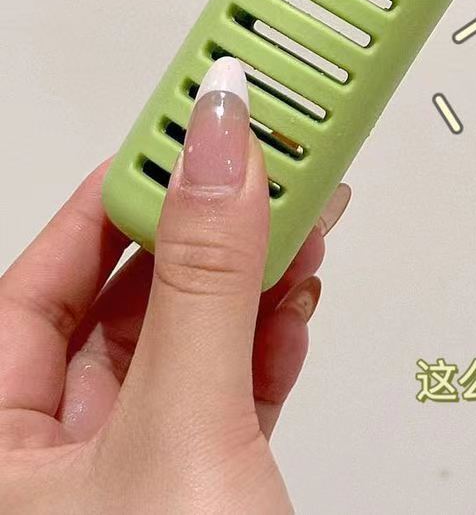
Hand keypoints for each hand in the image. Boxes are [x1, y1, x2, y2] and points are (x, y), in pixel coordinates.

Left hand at [0, 58, 350, 514]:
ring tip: (301, 215)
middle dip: (207, 229)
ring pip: (186, 341)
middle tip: (262, 155)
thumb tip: (220, 147)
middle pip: (125, 302)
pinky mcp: (199, 494)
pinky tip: (297, 299)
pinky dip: (268, 339)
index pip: (48, 275)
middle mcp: (48, 460)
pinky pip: (225, 388)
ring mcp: (125, 480)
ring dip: (252, 277)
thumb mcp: (183, 426)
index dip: (124, 192)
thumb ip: (207, 281)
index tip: (195, 124)